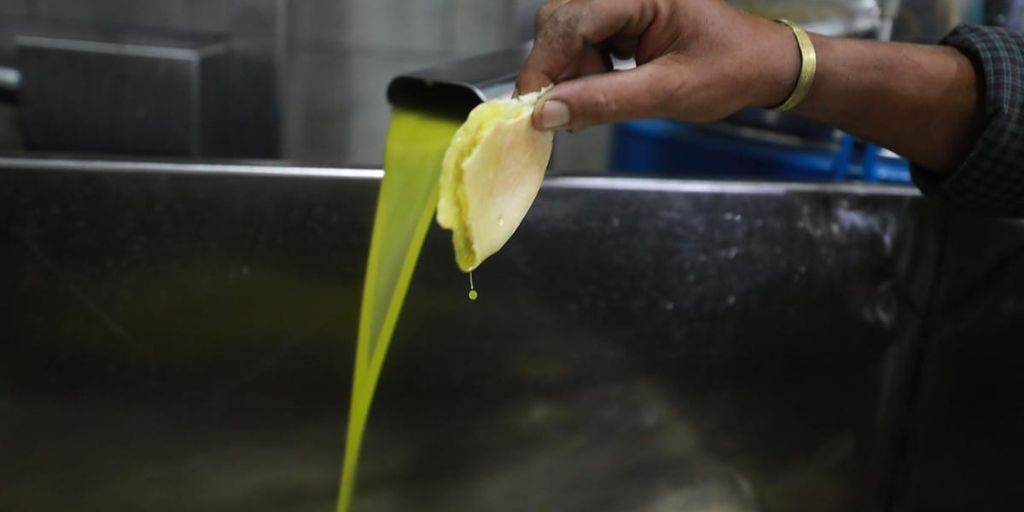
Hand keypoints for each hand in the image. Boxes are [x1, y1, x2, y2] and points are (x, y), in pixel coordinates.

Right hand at [516, 0, 799, 130]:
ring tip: (601, 98)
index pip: (571, 20)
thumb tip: (547, 113)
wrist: (762, 65)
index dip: (544, 65)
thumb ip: (605, 101)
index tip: (531, 108)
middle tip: (573, 109)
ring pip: (564, 33)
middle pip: (559, 21)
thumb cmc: (730, 70)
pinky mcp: (619, 15)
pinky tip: (605, 86)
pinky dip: (584, 69)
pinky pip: (580, 40)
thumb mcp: (669, 93)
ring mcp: (621, 1)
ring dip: (572, 72)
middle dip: (558, 69)